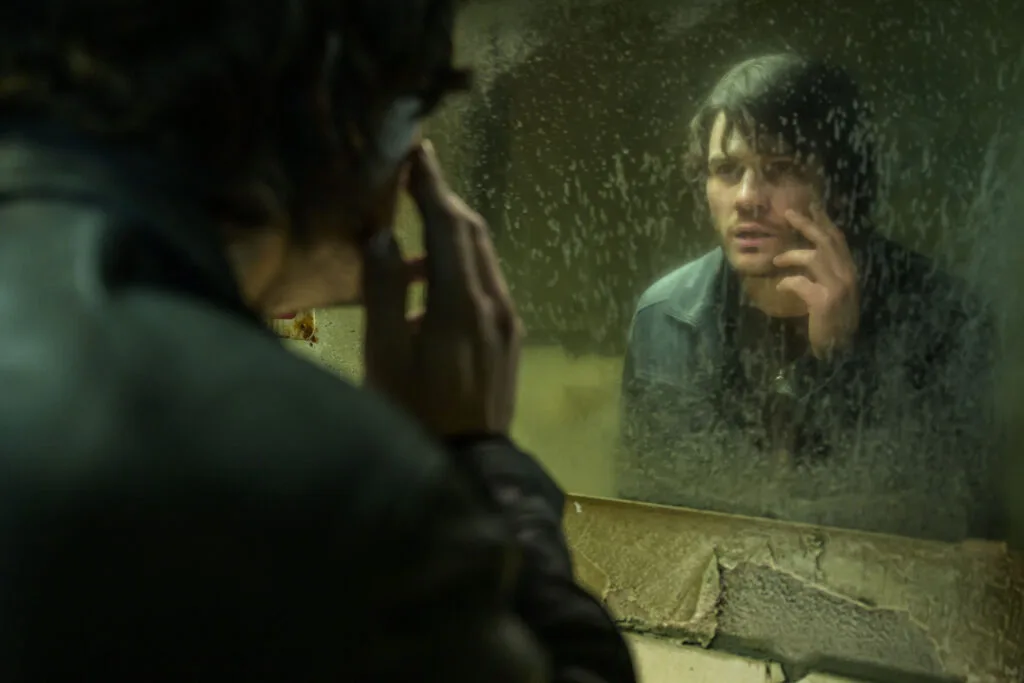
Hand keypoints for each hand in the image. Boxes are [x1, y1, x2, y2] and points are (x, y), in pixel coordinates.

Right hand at [362, 141, 521, 436]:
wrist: (469, 464)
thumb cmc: (413, 412)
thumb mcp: (384, 354)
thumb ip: (384, 290)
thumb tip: (384, 235)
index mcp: (459, 302)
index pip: (447, 226)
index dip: (430, 186)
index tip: (417, 151)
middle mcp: (493, 302)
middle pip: (473, 233)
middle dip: (445, 200)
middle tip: (416, 177)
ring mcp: (507, 320)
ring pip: (483, 256)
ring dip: (453, 233)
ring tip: (414, 230)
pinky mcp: (509, 336)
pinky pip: (487, 282)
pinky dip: (462, 265)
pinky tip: (431, 285)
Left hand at [773, 203, 859, 358]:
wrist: (840, 350)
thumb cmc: (833, 321)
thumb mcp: (833, 292)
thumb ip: (825, 273)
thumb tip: (807, 254)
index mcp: (850, 271)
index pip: (838, 239)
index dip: (824, 221)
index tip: (812, 206)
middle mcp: (848, 275)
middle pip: (827, 241)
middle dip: (807, 224)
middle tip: (788, 213)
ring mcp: (838, 287)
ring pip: (814, 257)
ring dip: (791, 256)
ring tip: (776, 260)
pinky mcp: (824, 300)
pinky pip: (801, 282)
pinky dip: (788, 282)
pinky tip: (780, 287)